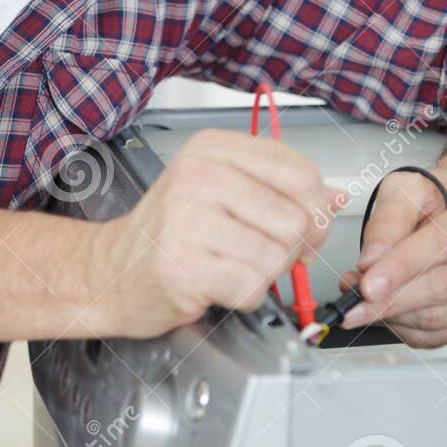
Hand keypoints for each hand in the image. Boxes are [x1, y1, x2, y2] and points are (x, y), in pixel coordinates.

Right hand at [95, 128, 344, 338]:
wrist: (110, 273)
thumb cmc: (170, 234)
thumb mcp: (224, 193)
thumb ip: (281, 191)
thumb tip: (336, 197)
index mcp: (213, 148)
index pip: (301, 173)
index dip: (314, 209)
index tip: (297, 226)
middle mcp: (199, 175)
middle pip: (296, 218)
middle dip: (289, 249)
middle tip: (257, 254)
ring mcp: (187, 218)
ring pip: (277, 256)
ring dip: (264, 275)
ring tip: (229, 267)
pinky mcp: (183, 265)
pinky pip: (252, 286)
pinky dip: (246, 297)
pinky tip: (219, 287)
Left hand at [337, 167, 446, 347]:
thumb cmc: (442, 196)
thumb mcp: (409, 186)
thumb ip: (388, 219)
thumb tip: (371, 261)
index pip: (446, 242)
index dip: (403, 267)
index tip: (369, 283)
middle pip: (446, 285)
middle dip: (394, 299)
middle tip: (357, 303)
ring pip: (442, 315)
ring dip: (396, 315)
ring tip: (365, 303)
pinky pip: (442, 333)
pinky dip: (407, 329)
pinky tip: (388, 313)